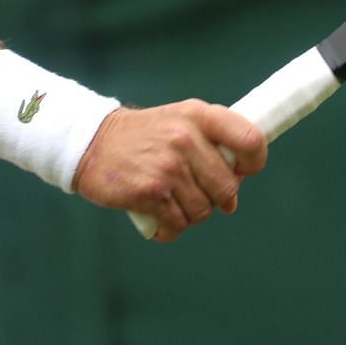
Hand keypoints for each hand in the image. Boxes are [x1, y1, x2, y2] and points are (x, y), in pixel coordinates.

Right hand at [71, 102, 267, 241]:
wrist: (91, 142)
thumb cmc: (143, 136)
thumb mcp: (180, 122)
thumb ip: (211, 151)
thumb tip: (232, 201)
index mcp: (199, 115)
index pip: (250, 139)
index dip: (254, 161)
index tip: (242, 170)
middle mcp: (185, 138)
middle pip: (227, 187)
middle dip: (215, 197)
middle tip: (192, 189)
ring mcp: (168, 167)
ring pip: (203, 210)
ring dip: (189, 213)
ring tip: (170, 199)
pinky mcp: (149, 193)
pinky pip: (177, 225)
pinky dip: (169, 229)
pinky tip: (158, 218)